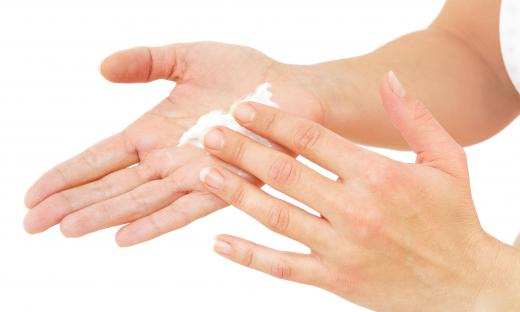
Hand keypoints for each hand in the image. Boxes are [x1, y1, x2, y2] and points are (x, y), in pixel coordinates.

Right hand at [23, 42, 328, 245]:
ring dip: (101, 214)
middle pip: (110, 185)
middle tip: (30, 224)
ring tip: (65, 229)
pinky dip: (156, 221)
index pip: (100, 157)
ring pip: (139, 200)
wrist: (294, 90)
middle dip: (70, 203)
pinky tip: (125, 235)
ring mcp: (195, 173)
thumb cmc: (247, 75)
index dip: (67, 174)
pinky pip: (186, 206)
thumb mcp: (187, 57)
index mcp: (155, 131)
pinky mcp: (226, 183)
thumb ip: (146, 62)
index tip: (33, 193)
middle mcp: (169, 158)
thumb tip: (101, 68)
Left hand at [199, 71, 519, 309]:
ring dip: (235, 194)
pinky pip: (282, 267)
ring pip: (276, 217)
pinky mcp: (334, 279)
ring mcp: (341, 248)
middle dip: (242, 151)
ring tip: (204, 174)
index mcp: (378, 176)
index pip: (313, 139)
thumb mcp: (447, 160)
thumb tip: (390, 79)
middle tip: (210, 135)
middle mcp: (355, 210)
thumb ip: (416, 117)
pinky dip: (248, 255)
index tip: (244, 109)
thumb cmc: (454, 217)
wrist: (466, 285)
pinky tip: (218, 242)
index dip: (274, 121)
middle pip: (285, 173)